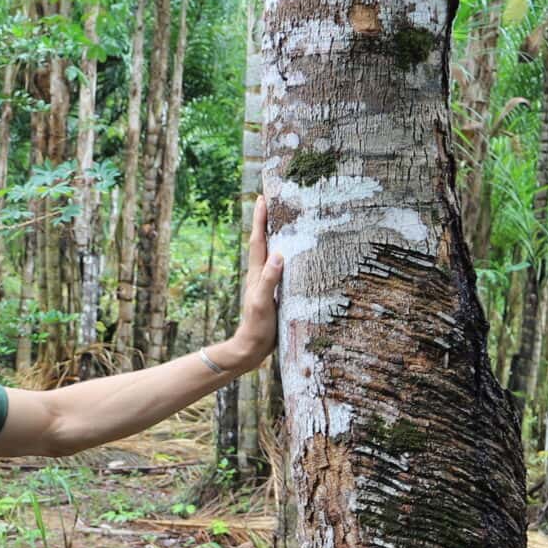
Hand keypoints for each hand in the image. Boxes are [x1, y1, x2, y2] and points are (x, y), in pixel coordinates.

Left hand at [226, 195, 284, 369]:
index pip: (259, 241)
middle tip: (276, 201)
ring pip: (273, 254)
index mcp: (257, 273)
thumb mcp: (263, 302)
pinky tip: (296, 256)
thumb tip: (278, 254)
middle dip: (269, 221)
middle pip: (265, 242)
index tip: (263, 197)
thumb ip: (269, 279)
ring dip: (278, 237)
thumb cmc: (257, 327)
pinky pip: (282, 269)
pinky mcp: (276, 294)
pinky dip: (287, 257)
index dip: (261, 219)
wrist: (251, 350)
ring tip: (288, 220)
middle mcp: (262, 275)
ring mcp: (268, 284)